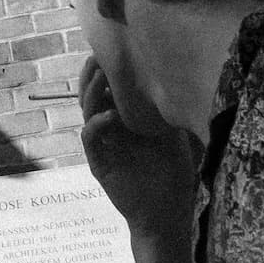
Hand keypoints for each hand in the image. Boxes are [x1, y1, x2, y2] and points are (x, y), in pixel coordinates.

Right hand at [79, 56, 197, 240]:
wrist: (166, 215)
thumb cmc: (173, 176)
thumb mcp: (174, 135)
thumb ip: (168, 110)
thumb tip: (176, 78)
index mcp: (125, 120)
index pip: (110, 87)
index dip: (108, 68)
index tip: (116, 47)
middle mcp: (110, 129)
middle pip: (92, 94)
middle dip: (94, 73)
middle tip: (100, 54)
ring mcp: (103, 146)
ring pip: (87, 111)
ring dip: (91, 92)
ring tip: (100, 75)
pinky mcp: (99, 163)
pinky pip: (90, 139)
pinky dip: (96, 125)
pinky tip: (109, 115)